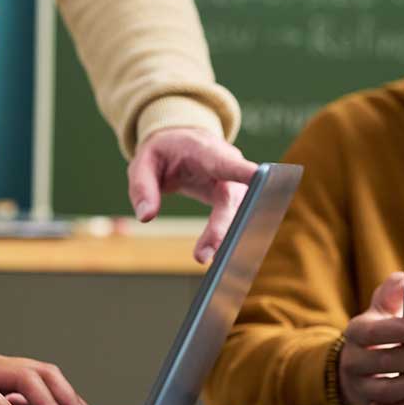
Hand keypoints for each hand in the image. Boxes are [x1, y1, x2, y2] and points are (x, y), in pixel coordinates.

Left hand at [128, 127, 257, 263]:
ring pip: (239, 212)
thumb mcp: (143, 163)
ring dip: (227, 237)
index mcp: (205, 151)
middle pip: (233, 196)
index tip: (260, 179)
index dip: (244, 171)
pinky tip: (220, 257)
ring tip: (208, 260)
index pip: (226, 162)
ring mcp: (233, 183)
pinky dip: (229, 238)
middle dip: (224, 225)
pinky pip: (236, 220)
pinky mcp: (232, 199)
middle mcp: (227, 167)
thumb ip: (142, 187)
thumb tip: (146, 217)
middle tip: (207, 253)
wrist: (180, 144)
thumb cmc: (164, 152)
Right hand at [339, 272, 403, 404]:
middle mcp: (354, 360)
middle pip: (384, 362)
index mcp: (357, 332)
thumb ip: (391, 294)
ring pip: (385, 390)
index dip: (401, 331)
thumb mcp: (380, 311)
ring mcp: (361, 385)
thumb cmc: (377, 335)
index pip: (373, 332)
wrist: (355, 365)